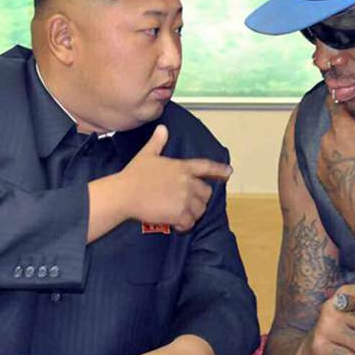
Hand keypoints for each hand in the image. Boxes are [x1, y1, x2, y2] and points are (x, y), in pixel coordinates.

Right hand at [117, 125, 231, 231]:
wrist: (125, 194)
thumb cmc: (133, 175)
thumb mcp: (146, 154)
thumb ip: (157, 142)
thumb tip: (162, 129)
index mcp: (181, 166)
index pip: (206, 166)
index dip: (219, 169)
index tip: (229, 172)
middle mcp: (187, 181)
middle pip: (206, 192)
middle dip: (200, 199)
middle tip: (187, 205)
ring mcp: (184, 198)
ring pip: (200, 209)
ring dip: (192, 214)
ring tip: (181, 216)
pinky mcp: (179, 213)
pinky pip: (190, 222)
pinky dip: (185, 225)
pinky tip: (177, 225)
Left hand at [316, 95, 354, 248]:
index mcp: (342, 133)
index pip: (336, 105)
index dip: (345, 100)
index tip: (350, 97)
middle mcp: (326, 145)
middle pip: (339, 125)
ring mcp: (321, 162)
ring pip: (334, 142)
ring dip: (349, 142)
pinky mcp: (321, 177)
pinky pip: (330, 158)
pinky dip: (341, 157)